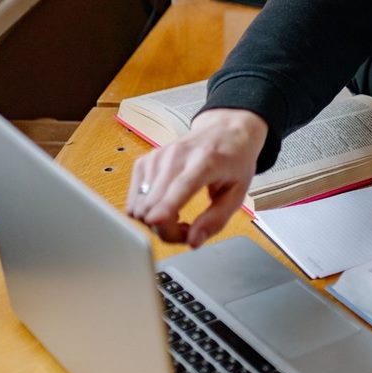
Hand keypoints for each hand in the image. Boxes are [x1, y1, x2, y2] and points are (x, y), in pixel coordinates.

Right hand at [126, 108, 267, 247]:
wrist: (224, 131)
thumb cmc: (234, 160)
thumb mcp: (238, 192)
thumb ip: (216, 220)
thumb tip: (193, 242)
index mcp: (206, 161)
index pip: (181, 185)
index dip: (166, 206)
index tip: (154, 221)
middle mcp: (177, 156)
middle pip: (154, 204)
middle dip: (165, 229)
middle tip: (186, 228)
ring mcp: (157, 157)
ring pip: (139, 206)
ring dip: (154, 221)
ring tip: (178, 214)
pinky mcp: (144, 161)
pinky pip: (134, 199)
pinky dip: (146, 210)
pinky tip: (165, 205)